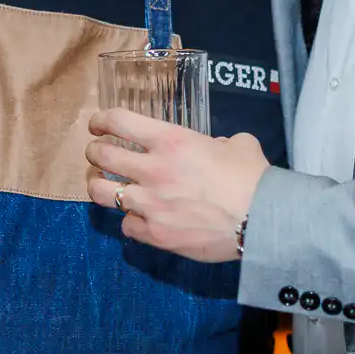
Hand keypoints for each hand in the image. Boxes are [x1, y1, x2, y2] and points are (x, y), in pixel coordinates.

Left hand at [84, 109, 269, 261]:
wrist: (260, 221)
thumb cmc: (252, 178)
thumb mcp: (238, 144)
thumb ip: (219, 142)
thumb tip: (216, 147)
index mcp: (171, 140)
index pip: (119, 121)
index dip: (102, 120)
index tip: (98, 124)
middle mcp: (153, 169)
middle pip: (101, 155)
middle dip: (95, 152)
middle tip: (98, 154)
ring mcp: (150, 204)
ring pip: (101, 193)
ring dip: (99, 186)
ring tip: (104, 186)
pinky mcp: (155, 233)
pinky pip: (126, 225)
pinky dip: (130, 220)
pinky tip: (138, 219)